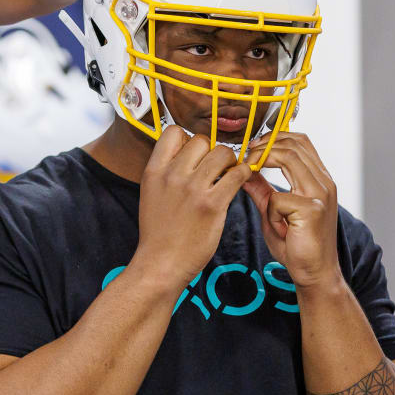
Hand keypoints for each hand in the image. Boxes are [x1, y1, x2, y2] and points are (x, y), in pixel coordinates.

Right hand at [131, 126, 252, 290]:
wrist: (161, 263)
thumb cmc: (159, 232)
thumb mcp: (150, 193)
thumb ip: (165, 170)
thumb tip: (186, 151)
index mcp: (154, 171)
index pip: (173, 131)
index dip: (188, 138)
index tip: (194, 154)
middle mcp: (172, 176)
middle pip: (201, 139)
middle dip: (211, 151)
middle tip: (215, 168)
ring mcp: (193, 189)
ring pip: (222, 152)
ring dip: (229, 161)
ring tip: (228, 175)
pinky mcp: (213, 205)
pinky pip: (237, 174)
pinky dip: (243, 174)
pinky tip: (238, 183)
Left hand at [242, 132, 343, 290]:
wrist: (314, 274)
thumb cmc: (296, 244)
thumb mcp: (274, 211)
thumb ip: (261, 190)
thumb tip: (243, 171)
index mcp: (319, 179)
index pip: (300, 141)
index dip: (274, 137)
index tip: (252, 147)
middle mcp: (324, 182)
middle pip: (293, 144)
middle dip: (264, 147)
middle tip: (245, 158)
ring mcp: (321, 194)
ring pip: (288, 158)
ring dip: (264, 165)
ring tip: (250, 176)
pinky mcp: (313, 210)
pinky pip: (279, 198)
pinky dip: (270, 210)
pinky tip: (277, 225)